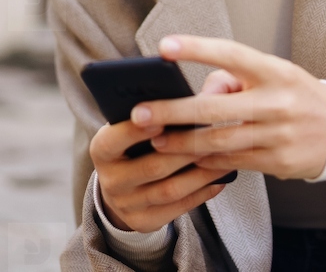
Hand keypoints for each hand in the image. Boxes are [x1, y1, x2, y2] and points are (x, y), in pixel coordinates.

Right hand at [89, 114, 226, 232]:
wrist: (120, 186)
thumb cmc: (133, 144)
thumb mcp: (129, 126)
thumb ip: (149, 116)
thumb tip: (182, 103)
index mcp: (101, 150)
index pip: (115, 140)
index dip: (137, 131)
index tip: (162, 120)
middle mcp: (110, 180)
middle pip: (152, 167)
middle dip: (185, 151)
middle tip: (212, 137)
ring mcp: (126, 205)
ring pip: (170, 190)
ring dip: (200, 174)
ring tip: (223, 158)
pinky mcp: (143, 222)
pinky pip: (178, 208)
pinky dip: (202, 192)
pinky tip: (219, 178)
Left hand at [137, 35, 325, 180]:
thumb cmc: (295, 95)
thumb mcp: (272, 74)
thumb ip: (234, 79)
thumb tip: (197, 95)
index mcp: (274, 71)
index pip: (231, 54)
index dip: (197, 49)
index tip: (164, 46)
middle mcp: (276, 102)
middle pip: (214, 109)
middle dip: (172, 112)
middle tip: (140, 113)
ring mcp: (277, 134)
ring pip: (218, 141)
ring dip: (182, 144)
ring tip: (156, 141)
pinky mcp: (277, 162)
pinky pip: (232, 162)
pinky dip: (205, 161)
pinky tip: (186, 159)